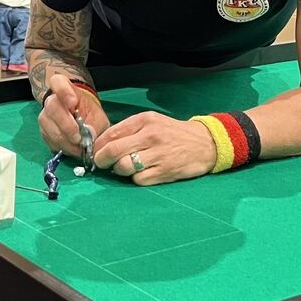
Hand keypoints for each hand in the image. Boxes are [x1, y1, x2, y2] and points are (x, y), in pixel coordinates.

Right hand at [38, 75, 109, 156]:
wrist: (81, 122)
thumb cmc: (89, 115)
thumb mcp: (98, 116)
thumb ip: (95, 124)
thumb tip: (89, 137)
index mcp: (66, 89)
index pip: (57, 82)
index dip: (63, 91)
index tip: (73, 103)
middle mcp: (51, 101)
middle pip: (52, 109)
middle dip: (66, 126)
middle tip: (79, 138)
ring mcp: (45, 117)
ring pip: (49, 128)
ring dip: (66, 141)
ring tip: (79, 147)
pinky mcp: (43, 132)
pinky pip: (50, 141)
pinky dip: (62, 147)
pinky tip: (72, 148)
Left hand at [92, 111, 216, 185]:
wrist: (206, 143)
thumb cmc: (172, 133)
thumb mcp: (152, 122)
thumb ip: (128, 129)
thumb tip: (102, 144)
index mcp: (144, 120)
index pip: (112, 133)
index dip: (98, 145)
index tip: (95, 151)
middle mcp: (151, 136)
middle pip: (113, 151)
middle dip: (101, 160)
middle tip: (100, 163)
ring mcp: (158, 155)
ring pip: (124, 167)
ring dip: (119, 170)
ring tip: (123, 168)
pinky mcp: (165, 172)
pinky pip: (139, 179)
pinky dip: (135, 179)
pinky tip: (140, 173)